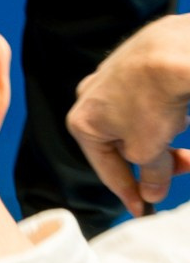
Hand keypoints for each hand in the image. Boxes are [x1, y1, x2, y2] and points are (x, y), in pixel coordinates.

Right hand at [67, 17, 189, 212]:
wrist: (168, 53)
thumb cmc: (148, 99)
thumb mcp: (149, 151)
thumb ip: (150, 175)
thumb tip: (152, 190)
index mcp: (82, 122)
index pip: (107, 170)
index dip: (129, 193)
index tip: (145, 209)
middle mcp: (89, 98)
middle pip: (123, 146)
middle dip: (154, 163)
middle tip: (179, 172)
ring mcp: (109, 79)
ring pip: (137, 124)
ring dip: (161, 140)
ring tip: (183, 144)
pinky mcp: (131, 67)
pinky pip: (146, 103)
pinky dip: (163, 117)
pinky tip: (180, 118)